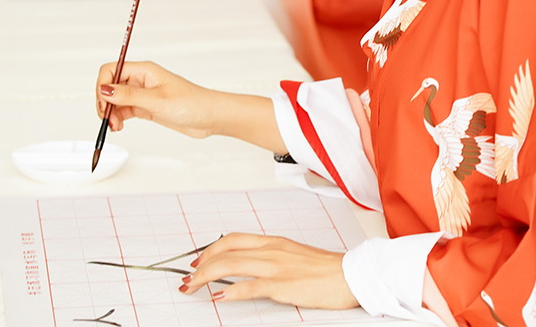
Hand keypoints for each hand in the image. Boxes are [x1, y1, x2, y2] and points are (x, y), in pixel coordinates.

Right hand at [95, 61, 287, 152]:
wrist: (210, 117)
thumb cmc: (191, 103)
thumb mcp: (156, 100)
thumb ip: (128, 96)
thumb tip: (104, 90)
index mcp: (144, 70)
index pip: (111, 70)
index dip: (102, 85)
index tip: (103, 103)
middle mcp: (142, 80)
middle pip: (111, 86)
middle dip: (105, 102)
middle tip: (107, 119)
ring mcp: (144, 94)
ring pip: (117, 100)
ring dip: (111, 113)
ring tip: (116, 127)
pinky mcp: (148, 107)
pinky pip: (126, 110)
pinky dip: (119, 118)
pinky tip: (120, 126)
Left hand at [181, 233, 357, 309]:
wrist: (349, 274)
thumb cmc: (324, 268)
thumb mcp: (293, 255)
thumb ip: (270, 258)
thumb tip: (249, 267)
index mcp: (273, 242)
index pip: (232, 239)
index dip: (210, 249)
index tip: (198, 261)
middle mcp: (271, 250)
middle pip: (225, 252)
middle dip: (200, 266)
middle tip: (187, 280)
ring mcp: (276, 267)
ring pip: (231, 265)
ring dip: (206, 276)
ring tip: (192, 287)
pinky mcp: (282, 284)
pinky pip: (250, 286)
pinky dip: (231, 291)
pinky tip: (219, 297)